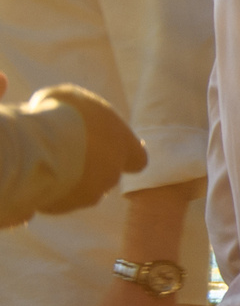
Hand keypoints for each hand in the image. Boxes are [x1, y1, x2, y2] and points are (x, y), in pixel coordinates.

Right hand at [31, 85, 147, 214]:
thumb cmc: (60, 114)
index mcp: (124, 146)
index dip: (125, 155)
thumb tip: (66, 112)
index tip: (108, 148)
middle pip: (107, 175)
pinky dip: (49, 191)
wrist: (40, 146)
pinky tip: (35, 175)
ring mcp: (90, 194)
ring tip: (47, 161)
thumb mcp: (70, 98)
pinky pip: (57, 199)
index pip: (138, 159)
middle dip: (91, 167)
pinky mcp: (64, 206)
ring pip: (83, 190)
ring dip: (70, 179)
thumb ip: (78, 109)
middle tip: (67, 151)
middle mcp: (112, 173)